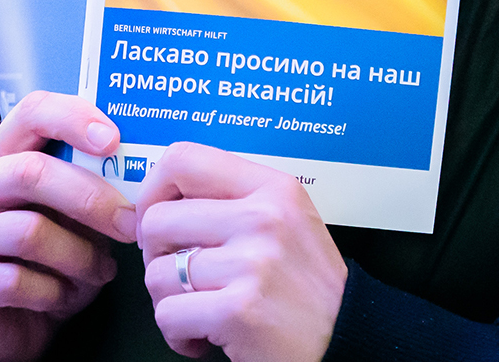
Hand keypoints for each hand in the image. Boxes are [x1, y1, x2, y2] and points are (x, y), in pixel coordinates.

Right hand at [0, 91, 137, 361]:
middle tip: (130, 224)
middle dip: (90, 198)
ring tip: (102, 271)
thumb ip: (94, 186)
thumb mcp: (75, 216)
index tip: (114, 140)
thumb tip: (142, 170)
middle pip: (30, 172)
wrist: (10, 324)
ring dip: (78, 256)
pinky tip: (65, 297)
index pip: (31, 112)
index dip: (74, 118)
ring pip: (27, 232)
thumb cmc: (52, 257)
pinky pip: (13, 281)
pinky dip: (53, 292)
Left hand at [137, 142, 346, 360]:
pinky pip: (168, 316)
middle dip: (156, 257)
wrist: (345, 337)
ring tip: (199, 309)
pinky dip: (177, 335)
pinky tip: (204, 338)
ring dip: (168, 301)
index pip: (184, 160)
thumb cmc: (305, 283)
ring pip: (157, 273)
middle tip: (182, 277)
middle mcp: (263, 217)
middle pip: (157, 220)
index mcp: (272, 187)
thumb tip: (156, 203)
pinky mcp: (238, 310)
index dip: (153, 190)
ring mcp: (251, 263)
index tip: (157, 217)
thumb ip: (231, 202)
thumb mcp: (285, 220)